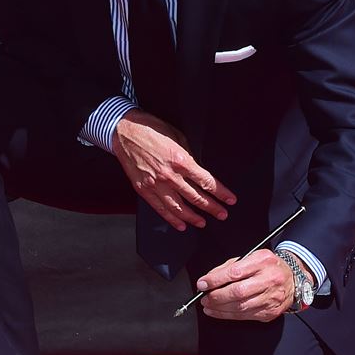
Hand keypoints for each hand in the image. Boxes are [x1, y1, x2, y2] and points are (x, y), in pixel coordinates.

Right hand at [111, 109, 234, 230]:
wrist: (125, 131)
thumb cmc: (151, 130)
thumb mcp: (178, 137)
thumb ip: (189, 156)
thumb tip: (199, 169)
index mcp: (181, 161)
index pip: (207, 182)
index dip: (221, 193)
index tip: (229, 200)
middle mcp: (170, 176)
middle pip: (196, 198)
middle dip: (212, 208)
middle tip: (222, 214)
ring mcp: (156, 185)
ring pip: (179, 208)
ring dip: (194, 218)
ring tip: (203, 222)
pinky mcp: (144, 190)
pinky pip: (160, 209)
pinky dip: (171, 219)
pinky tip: (180, 224)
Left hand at [195, 249, 297, 321]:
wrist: (293, 278)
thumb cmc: (268, 266)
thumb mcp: (250, 257)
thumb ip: (228, 267)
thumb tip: (208, 279)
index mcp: (262, 261)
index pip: (235, 272)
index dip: (216, 280)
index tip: (202, 283)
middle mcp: (269, 279)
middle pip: (238, 292)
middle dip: (217, 297)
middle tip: (204, 297)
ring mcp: (272, 298)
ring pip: (241, 307)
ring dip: (220, 309)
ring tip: (208, 306)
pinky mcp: (271, 312)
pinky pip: (246, 316)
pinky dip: (229, 315)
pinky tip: (219, 312)